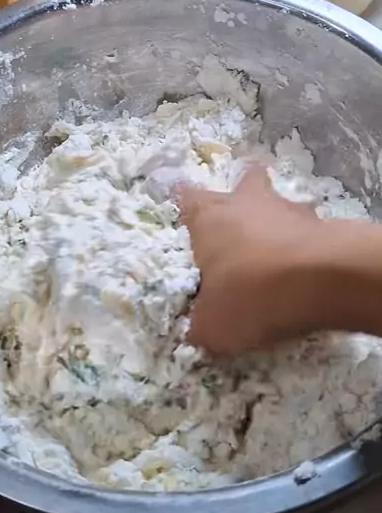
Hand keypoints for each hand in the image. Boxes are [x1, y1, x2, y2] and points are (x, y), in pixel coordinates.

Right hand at [179, 167, 323, 354]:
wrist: (324, 281)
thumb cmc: (251, 294)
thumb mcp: (212, 325)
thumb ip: (202, 323)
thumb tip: (200, 329)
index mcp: (209, 217)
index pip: (188, 198)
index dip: (187, 207)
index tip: (189, 220)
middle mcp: (248, 203)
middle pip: (245, 182)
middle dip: (244, 197)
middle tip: (241, 226)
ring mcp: (291, 209)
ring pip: (281, 206)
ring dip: (279, 225)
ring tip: (279, 259)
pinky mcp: (325, 225)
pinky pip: (309, 232)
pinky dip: (306, 248)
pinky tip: (306, 275)